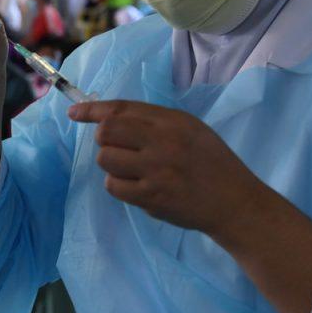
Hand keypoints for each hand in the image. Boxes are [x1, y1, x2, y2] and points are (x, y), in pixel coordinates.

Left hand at [68, 100, 266, 237]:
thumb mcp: (190, 130)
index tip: (74, 113)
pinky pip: (115, 186)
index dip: (92, 109)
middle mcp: (163, 141)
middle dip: (105, 140)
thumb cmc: (212, 163)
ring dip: (113, 165)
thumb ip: (154, 122)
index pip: (121, 109)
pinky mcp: (152, 197)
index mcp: (172, 121)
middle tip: (121, 150)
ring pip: (106, 160)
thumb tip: (109, 117)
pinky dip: (120, 186)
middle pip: (107, 132)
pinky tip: (139, 188)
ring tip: (134, 171)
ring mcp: (156, 170)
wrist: (236, 203)